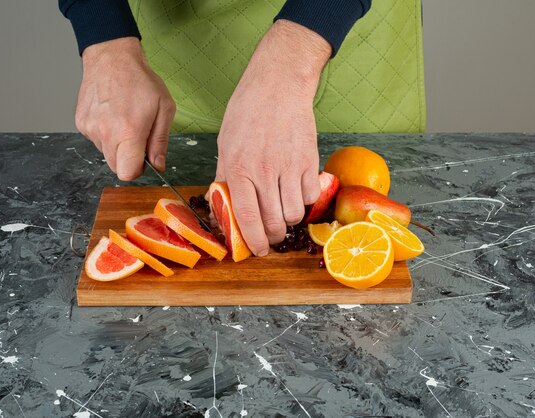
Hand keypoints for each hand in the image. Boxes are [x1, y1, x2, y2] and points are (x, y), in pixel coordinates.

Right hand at [75, 37, 175, 179]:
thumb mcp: (164, 109)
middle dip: (129, 159)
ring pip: (106, 154)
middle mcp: (105, 133)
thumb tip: (158, 166)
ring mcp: (90, 129)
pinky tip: (112, 115)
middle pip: (116, 167)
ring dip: (117, 145)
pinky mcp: (81, 124)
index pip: (127, 173)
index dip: (138, 170)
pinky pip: (96, 140)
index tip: (144, 159)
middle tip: (137, 137)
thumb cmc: (140, 81)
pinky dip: (106, 134)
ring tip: (124, 120)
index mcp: (128, 132)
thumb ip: (160, 141)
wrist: (111, 58)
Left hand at [215, 20, 330, 255]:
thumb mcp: (226, 142)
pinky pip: (310, 196)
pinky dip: (304, 200)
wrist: (278, 85)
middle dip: (272, 237)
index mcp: (239, 168)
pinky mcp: (310, 161)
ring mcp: (290, 167)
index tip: (256, 250)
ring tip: (283, 210)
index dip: (252, 241)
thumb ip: (226, 175)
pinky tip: (296, 190)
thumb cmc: (247, 110)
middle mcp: (264, 172)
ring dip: (288, 219)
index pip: (246, 217)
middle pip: (273, 223)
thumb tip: (223, 202)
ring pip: (294, 214)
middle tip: (271, 237)